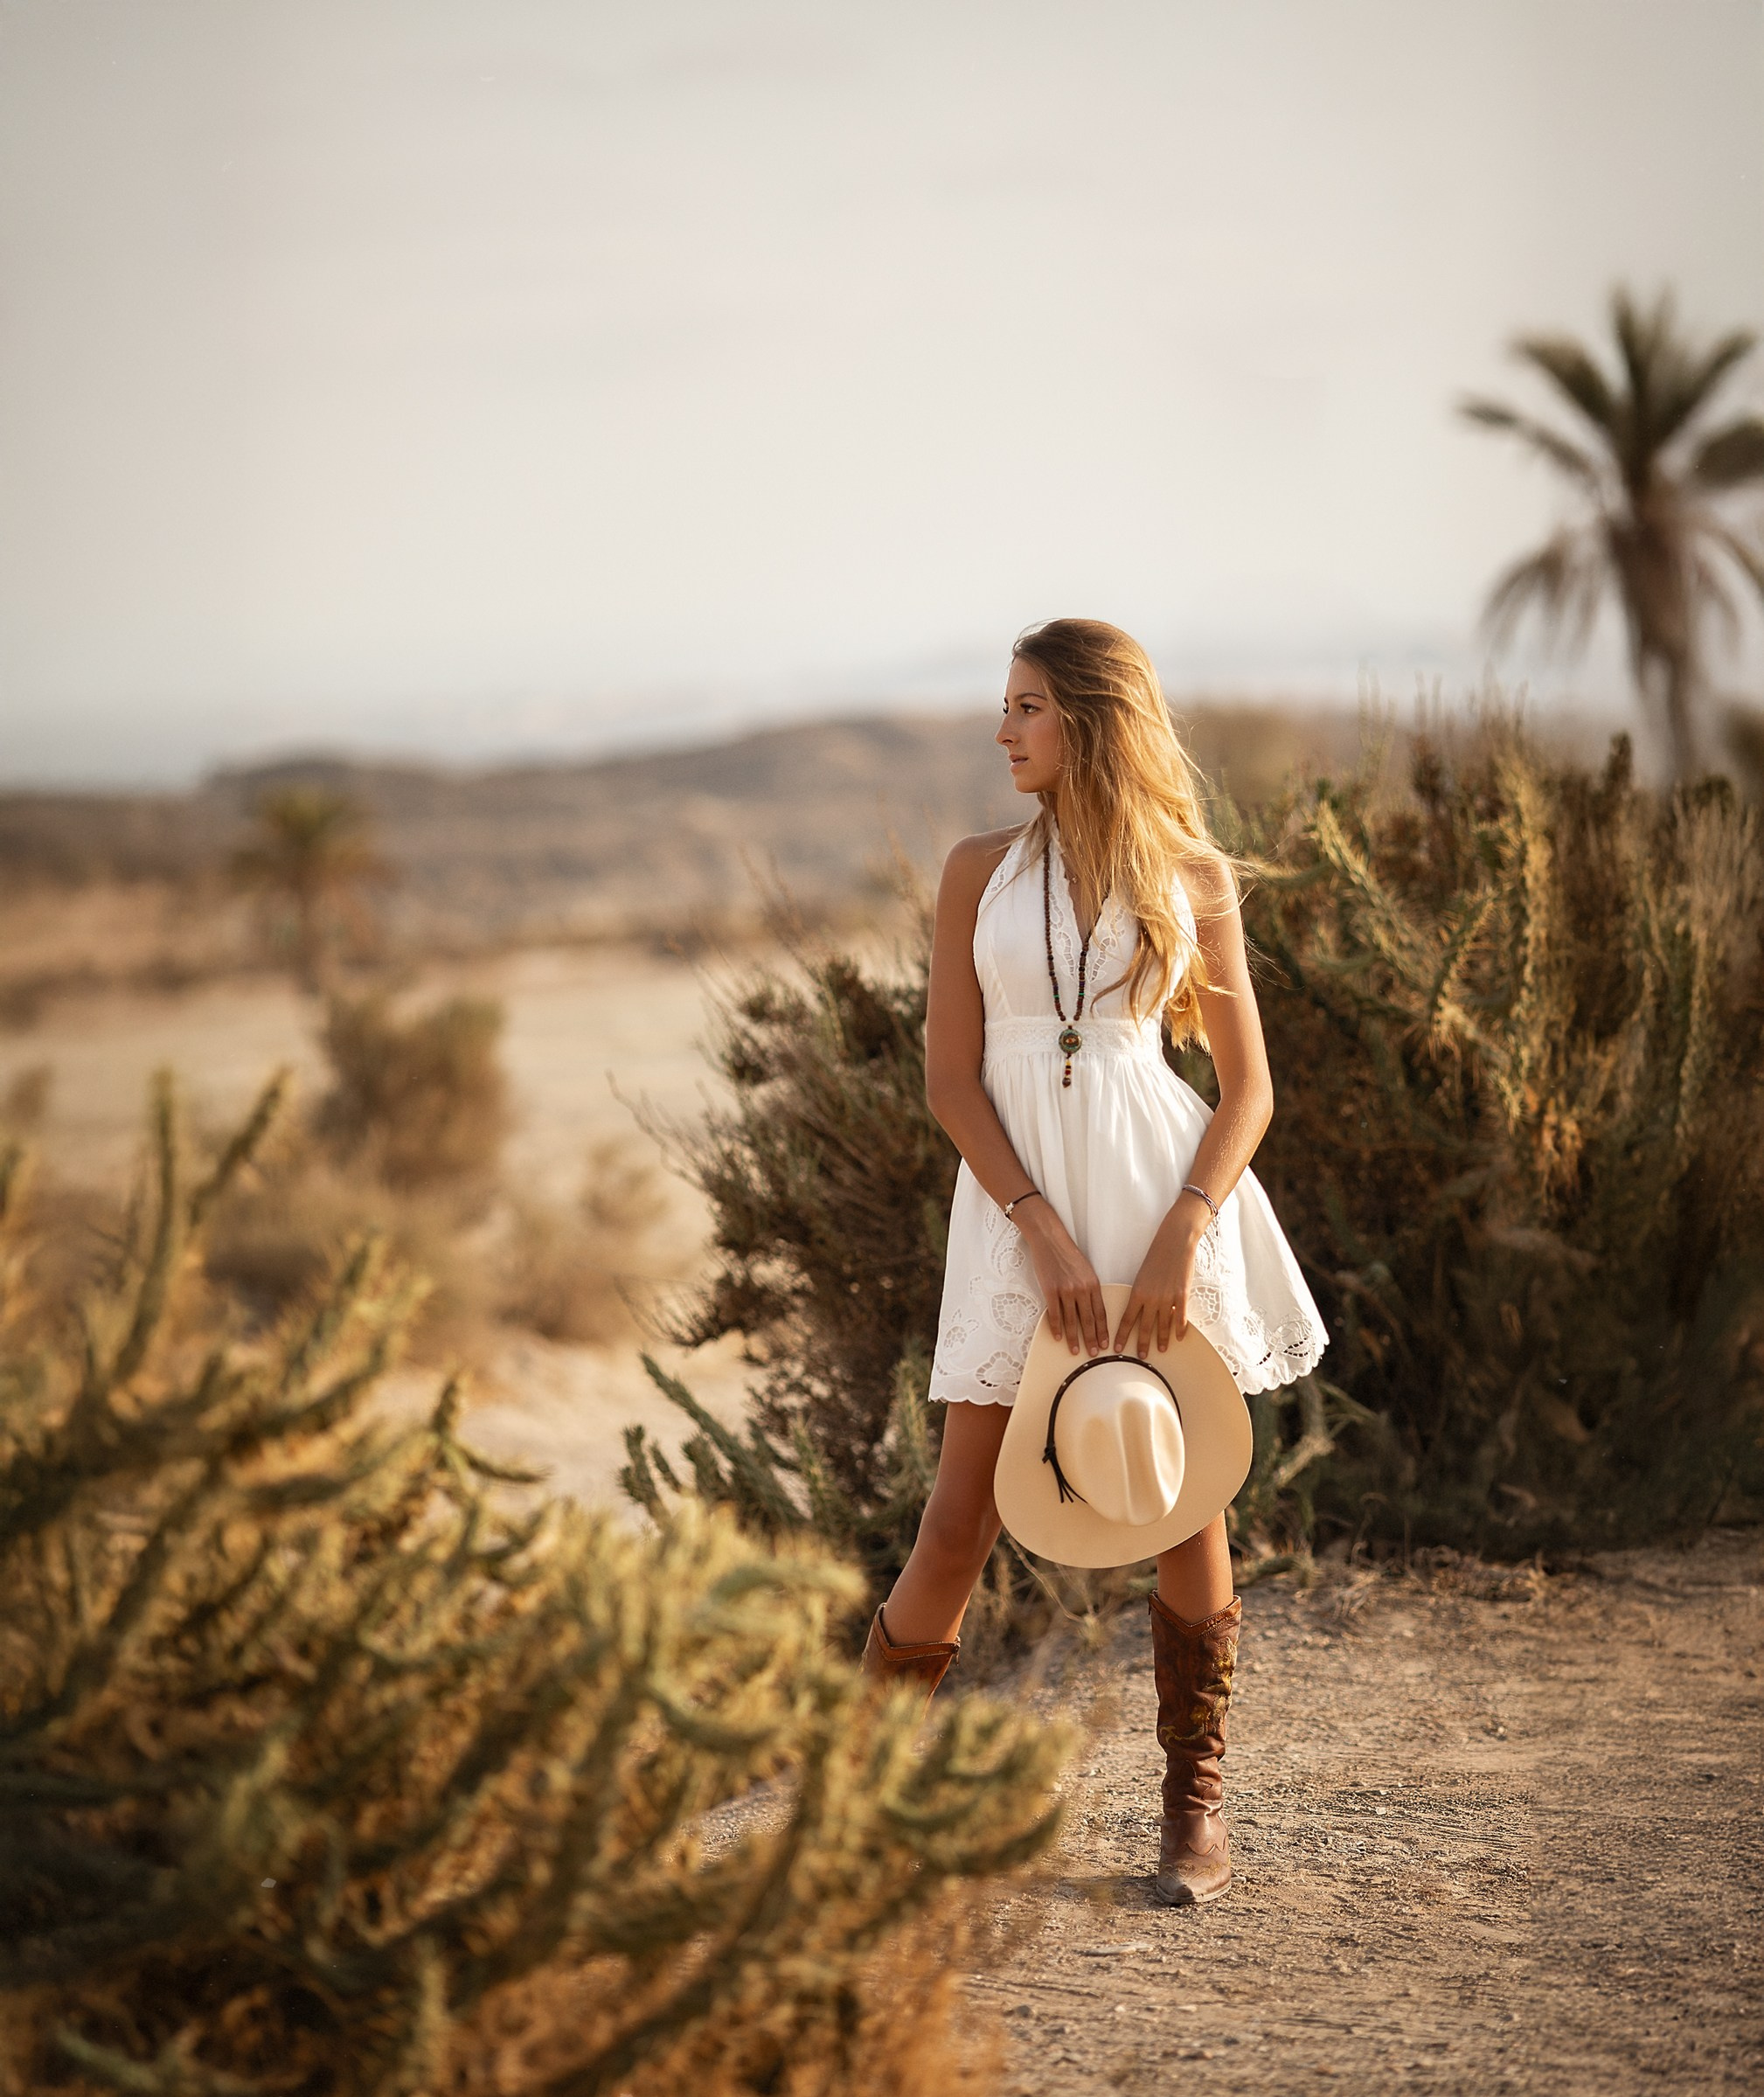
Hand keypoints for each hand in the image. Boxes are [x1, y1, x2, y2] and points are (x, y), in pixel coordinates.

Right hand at [1017, 1202, 1108, 1356]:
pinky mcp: (1050, 1290)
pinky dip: (1056, 1327)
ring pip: (1072, 1320)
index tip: (1105, 1344)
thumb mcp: (1086, 1270)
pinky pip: (1054, 1313)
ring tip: (1075, 1350)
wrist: (1050, 1239)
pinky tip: (1058, 1337)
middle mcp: (1082, 1289)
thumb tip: (1092, 1309)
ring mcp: (1065, 1290)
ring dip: (1074, 1338)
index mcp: (1093, 1284)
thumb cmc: (1068, 1254)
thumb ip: (1090, 1289)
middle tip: (1093, 1354)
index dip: (1103, 1331)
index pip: (1101, 1313)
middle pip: (1088, 1320)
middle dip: (1092, 1339)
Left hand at [1113, 1209, 1204, 1357]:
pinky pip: (1181, 1317)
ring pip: (1163, 1325)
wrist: (1175, 1242)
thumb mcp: (1142, 1276)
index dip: (1121, 1336)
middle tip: (1140, 1356)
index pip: (1126, 1320)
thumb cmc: (1156, 1256)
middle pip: (1144, 1327)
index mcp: (1137, 1292)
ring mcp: (1168, 1298)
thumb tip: (1138, 1308)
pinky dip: (1180, 1329)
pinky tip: (1179, 1337)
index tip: (1116, 1348)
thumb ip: (1140, 1293)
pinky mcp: (1183, 1295)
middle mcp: (1151, 1298)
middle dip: (1141, 1344)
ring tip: (1161, 1350)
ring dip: (1162, 1339)